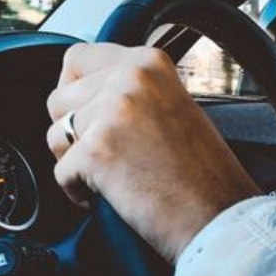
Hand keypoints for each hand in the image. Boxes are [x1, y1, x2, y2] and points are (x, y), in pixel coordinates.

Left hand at [46, 43, 260, 262]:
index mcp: (149, 62)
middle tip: (102, 155)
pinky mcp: (96, 150)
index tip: (84, 114)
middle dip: (71, 131)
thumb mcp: (171, 106)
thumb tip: (84, 93)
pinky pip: (60, 172)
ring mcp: (112, 112)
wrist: (219, 218)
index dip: (73, 90)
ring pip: (55, 135)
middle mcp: (129, 78)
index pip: (77, 57)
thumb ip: (130, 90)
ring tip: (110, 176)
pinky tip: (111, 195)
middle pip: (58, 98)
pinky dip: (77, 191)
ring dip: (73, 161)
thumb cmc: (203, 175)